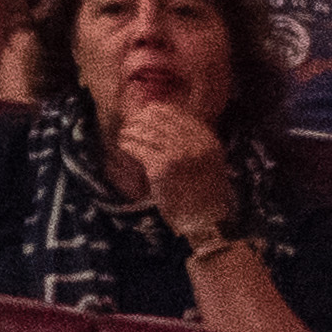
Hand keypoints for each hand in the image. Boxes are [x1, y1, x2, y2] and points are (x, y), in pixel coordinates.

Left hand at [111, 96, 233, 232]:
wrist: (207, 221)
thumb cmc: (205, 192)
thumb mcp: (208, 159)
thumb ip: (192, 139)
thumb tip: (161, 116)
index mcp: (206, 139)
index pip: (172, 111)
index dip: (153, 111)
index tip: (143, 115)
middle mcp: (194, 143)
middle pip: (156, 119)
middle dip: (138, 119)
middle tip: (130, 125)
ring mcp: (178, 155)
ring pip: (143, 132)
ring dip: (129, 132)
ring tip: (124, 135)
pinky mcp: (161, 168)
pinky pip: (136, 148)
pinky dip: (127, 145)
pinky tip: (124, 146)